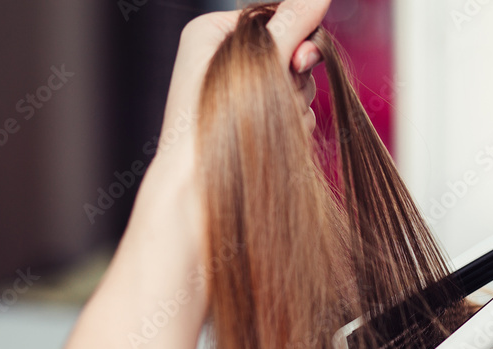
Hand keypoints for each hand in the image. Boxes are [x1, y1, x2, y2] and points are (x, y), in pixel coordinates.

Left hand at [158, 1, 329, 159]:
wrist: (194, 186)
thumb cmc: (214, 122)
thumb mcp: (257, 62)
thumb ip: (291, 26)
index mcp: (212, 33)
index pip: (275, 17)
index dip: (295, 38)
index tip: (298, 61)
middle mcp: (224, 61)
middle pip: (290, 52)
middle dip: (294, 78)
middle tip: (282, 97)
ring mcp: (242, 95)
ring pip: (297, 86)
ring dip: (294, 105)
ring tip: (271, 125)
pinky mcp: (257, 124)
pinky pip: (295, 113)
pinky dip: (292, 126)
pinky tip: (275, 141)